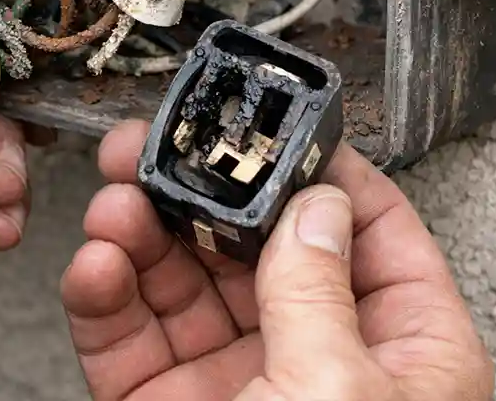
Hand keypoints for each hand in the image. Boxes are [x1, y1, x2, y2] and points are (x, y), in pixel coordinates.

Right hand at [62, 121, 491, 400]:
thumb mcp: (340, 394)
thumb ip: (318, 289)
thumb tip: (313, 205)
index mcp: (400, 354)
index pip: (369, 232)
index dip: (321, 170)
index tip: (271, 123)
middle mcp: (314, 359)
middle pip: (254, 242)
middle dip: (202, 188)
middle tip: (162, 146)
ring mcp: (231, 382)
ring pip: (181, 276)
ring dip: (144, 228)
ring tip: (119, 200)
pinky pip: (126, 331)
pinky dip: (103, 290)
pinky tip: (96, 263)